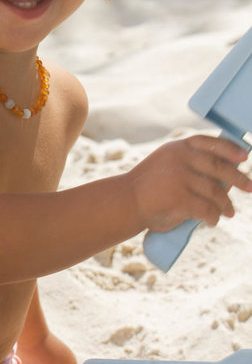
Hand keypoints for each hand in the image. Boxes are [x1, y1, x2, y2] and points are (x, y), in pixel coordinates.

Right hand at [128, 135, 251, 231]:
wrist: (124, 203)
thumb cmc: (147, 187)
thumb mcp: (165, 164)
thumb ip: (189, 163)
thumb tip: (228, 174)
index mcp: (177, 147)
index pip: (209, 143)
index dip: (230, 149)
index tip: (245, 156)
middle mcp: (180, 159)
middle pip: (220, 168)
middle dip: (239, 179)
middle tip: (250, 188)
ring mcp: (180, 178)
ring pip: (216, 192)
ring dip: (226, 204)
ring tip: (229, 213)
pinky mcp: (181, 198)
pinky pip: (207, 209)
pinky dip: (213, 217)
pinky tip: (213, 221)